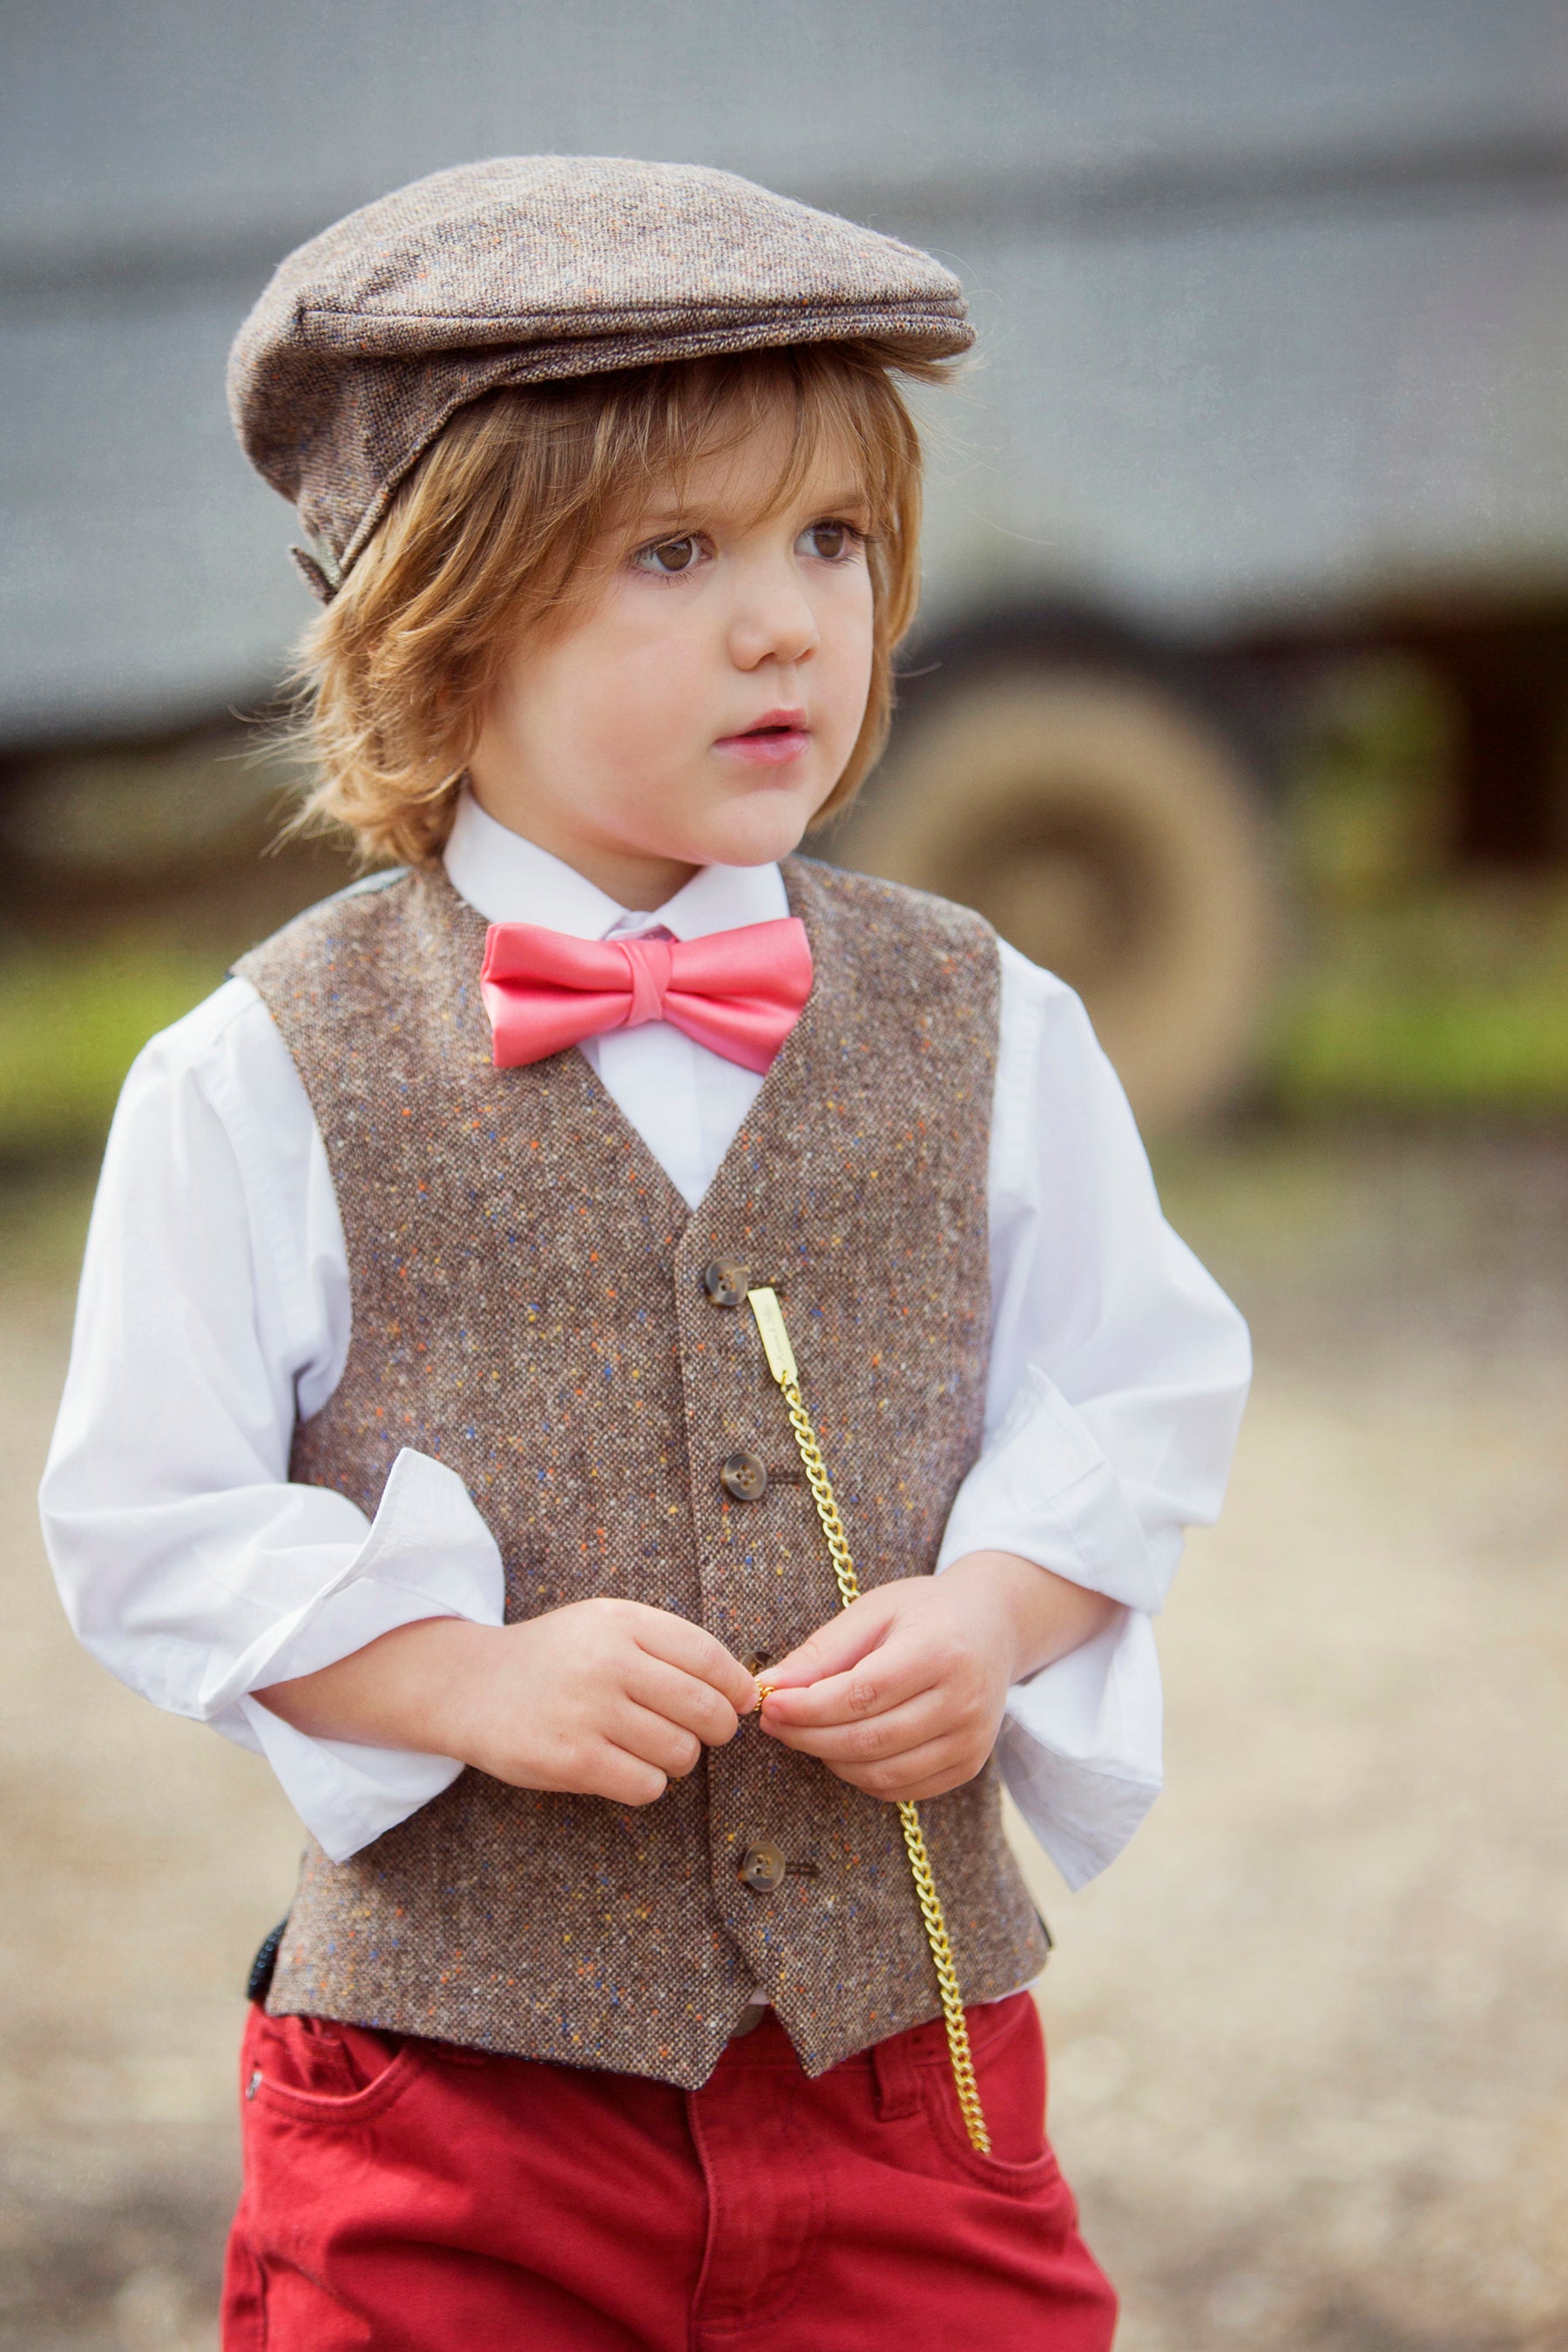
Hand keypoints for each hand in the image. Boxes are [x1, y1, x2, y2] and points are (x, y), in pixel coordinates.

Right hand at [257, 1600, 757, 1808]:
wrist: (468, 1685)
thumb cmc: (553, 1658)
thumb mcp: (606, 1625)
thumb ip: (670, 1647)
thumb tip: (745, 1692)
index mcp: (624, 1622)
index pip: (712, 1659)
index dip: (736, 1689)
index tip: (736, 1703)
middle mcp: (609, 1662)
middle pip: (707, 1712)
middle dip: (714, 1730)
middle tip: (698, 1733)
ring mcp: (588, 1712)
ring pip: (681, 1754)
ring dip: (676, 1759)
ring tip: (646, 1746)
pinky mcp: (570, 1760)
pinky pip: (646, 1786)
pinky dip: (645, 1784)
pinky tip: (621, 1768)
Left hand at [757, 1552, 1117, 1802]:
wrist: (994, 1625)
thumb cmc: (926, 1612)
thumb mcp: (874, 1611)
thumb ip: (823, 1651)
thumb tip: (770, 1686)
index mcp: (940, 1650)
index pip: (863, 1694)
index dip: (809, 1707)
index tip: (770, 1703)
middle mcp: (964, 1701)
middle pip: (870, 1740)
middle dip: (809, 1737)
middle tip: (774, 1722)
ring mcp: (972, 1740)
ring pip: (883, 1774)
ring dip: (829, 1760)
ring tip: (802, 1733)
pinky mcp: (969, 1765)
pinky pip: (902, 1789)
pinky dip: (861, 1776)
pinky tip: (840, 1749)